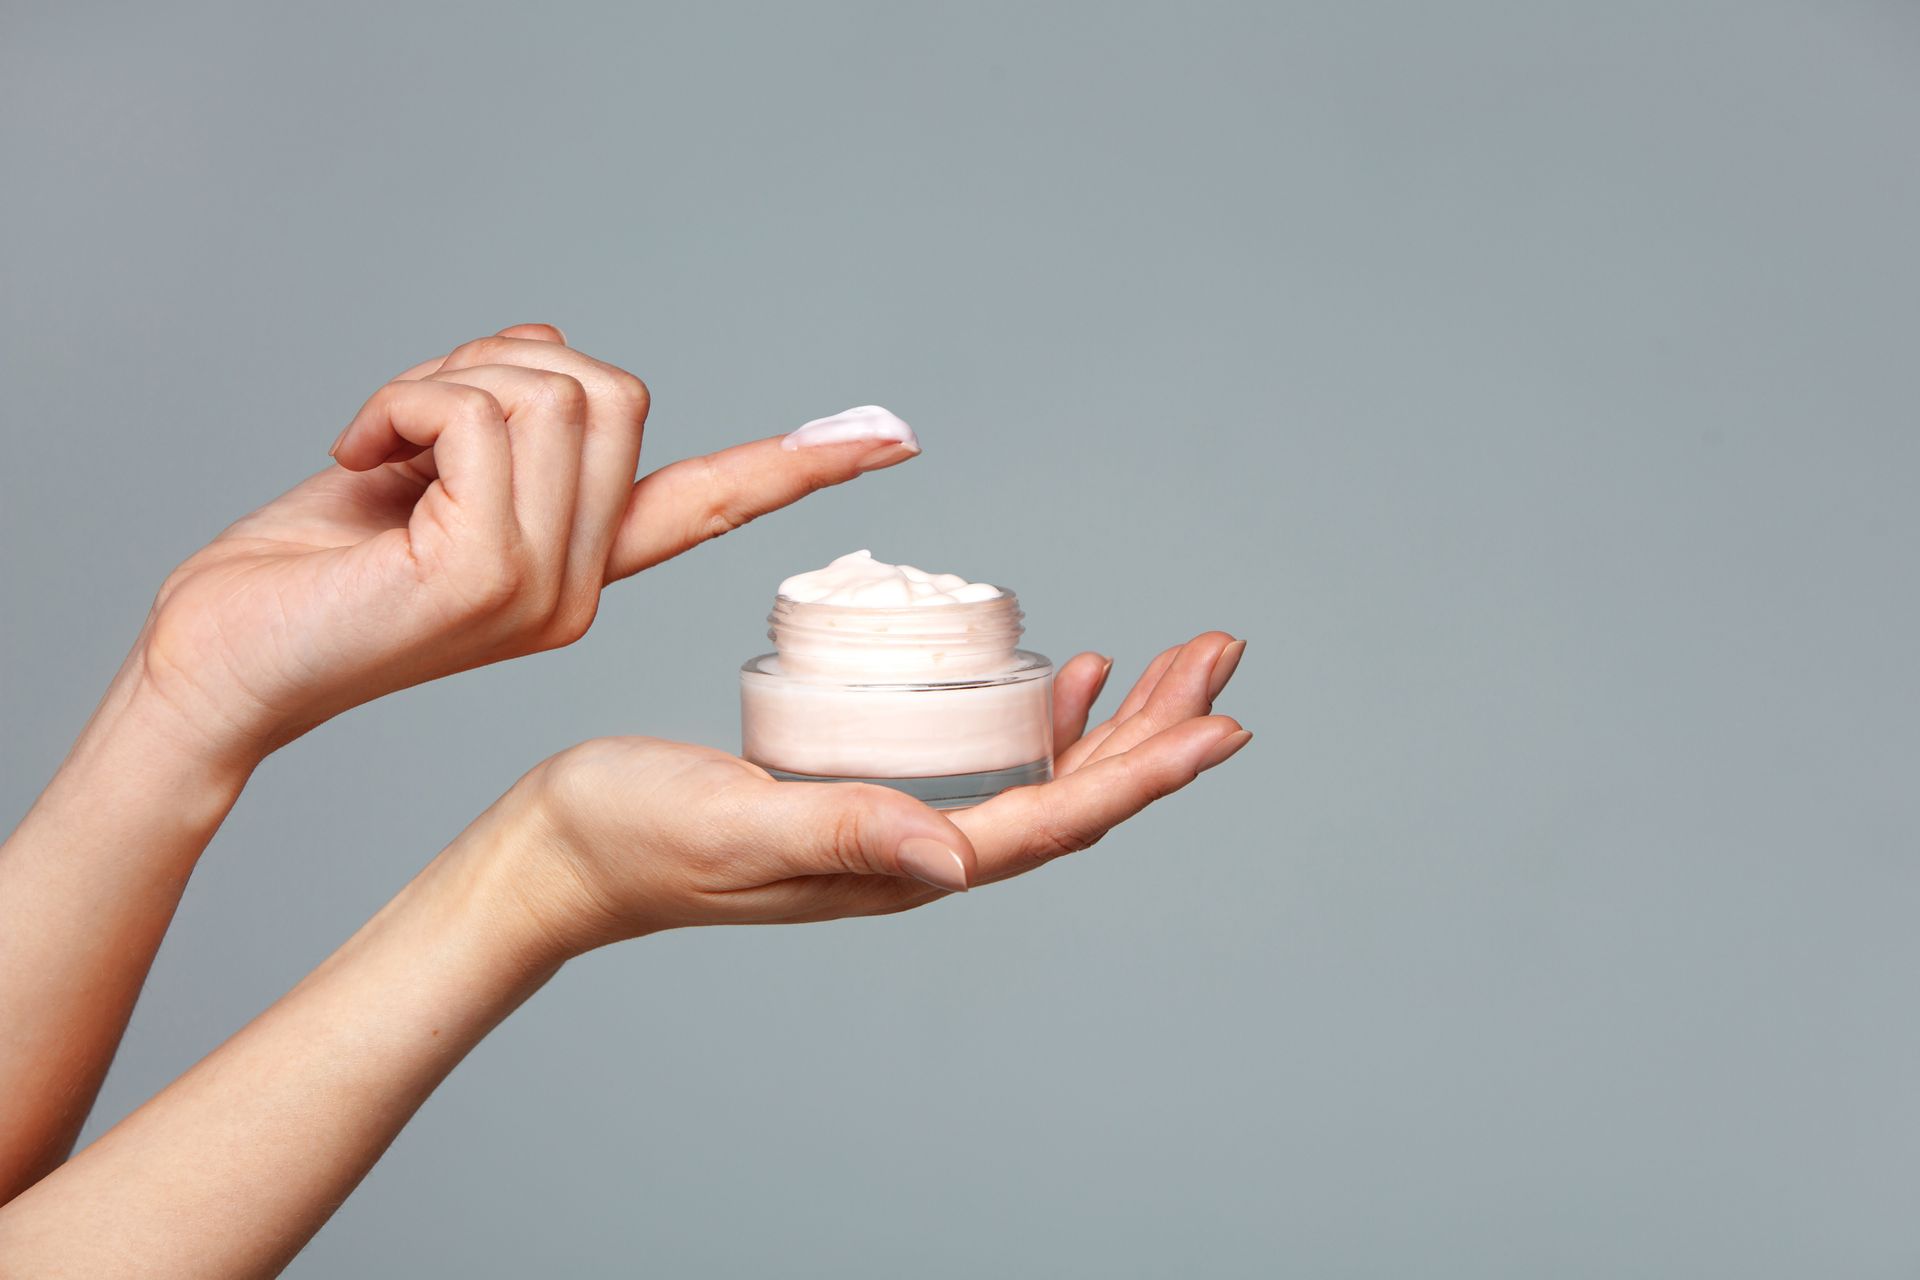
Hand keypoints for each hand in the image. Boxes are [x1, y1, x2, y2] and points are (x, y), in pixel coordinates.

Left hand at [133, 324, 917, 766]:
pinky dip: (403, 401)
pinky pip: (479, 412)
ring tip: (378, 448)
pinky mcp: (488, 578)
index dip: (802, 462)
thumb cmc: (305, 571)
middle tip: (407, 424)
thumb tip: (543, 332)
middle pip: (609, 388)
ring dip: (440, 381)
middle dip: (494, 364)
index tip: (891, 435)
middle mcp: (581, 587)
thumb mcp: (415, 464)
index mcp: (579, 564)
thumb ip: (497, 409)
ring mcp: (545, 590)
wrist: (218, 660)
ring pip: (548, 390)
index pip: (713, 500)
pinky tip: (359, 458)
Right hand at [503, 632, 1249, 947]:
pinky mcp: (863, 791)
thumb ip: (846, 836)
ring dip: (1112, 720)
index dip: (1144, 773)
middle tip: (1220, 657)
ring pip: (1037, 773)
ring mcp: (895, 824)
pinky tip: (1059, 676)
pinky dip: (1033, 715)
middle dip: (1154, 729)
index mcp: (904, 868)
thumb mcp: (738, 826)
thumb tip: (959, 860)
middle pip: (1070, 795)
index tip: (1221, 724)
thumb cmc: (631, 839)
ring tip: (1172, 662)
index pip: (1055, 821)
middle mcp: (917, 852)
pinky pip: (979, 757)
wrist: (559, 854)